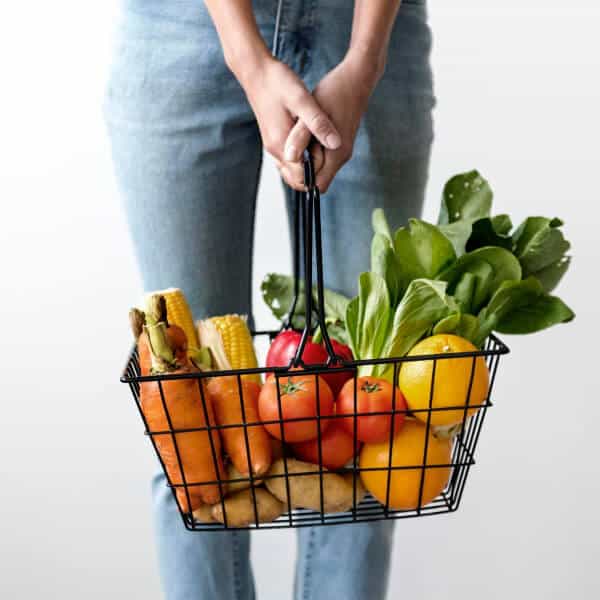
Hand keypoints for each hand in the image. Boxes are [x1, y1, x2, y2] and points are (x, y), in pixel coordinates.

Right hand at [233, 54, 340, 181]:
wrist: (256, 71)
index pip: (300, 178)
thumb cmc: (278, 82)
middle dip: (313, 174)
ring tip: (323, 149)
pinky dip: (302, 157)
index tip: (332, 160)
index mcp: (281, 145)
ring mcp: (273, 145)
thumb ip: (318, 123)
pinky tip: (313, 142)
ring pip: (292, 170)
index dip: (318, 175)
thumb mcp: (303, 100)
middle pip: (295, 179)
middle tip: (330, 156)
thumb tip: (336, 144)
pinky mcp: (274, 139)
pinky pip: (289, 159)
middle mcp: (275, 150)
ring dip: (308, 166)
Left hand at [280, 48, 383, 192]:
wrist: (357, 78)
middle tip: (288, 148)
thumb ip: (300, 137)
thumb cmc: (335, 92)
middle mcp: (340, 157)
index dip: (300, 178)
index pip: (316, 186)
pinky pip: (319, 156)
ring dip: (303, 158)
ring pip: (316, 168)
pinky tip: (301, 133)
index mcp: (336, 155)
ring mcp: (340, 151)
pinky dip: (308, 150)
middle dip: (300, 169)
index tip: (288, 160)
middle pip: (315, 179)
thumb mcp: (312, 113)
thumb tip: (289, 158)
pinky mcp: (337, 143)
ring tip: (294, 139)